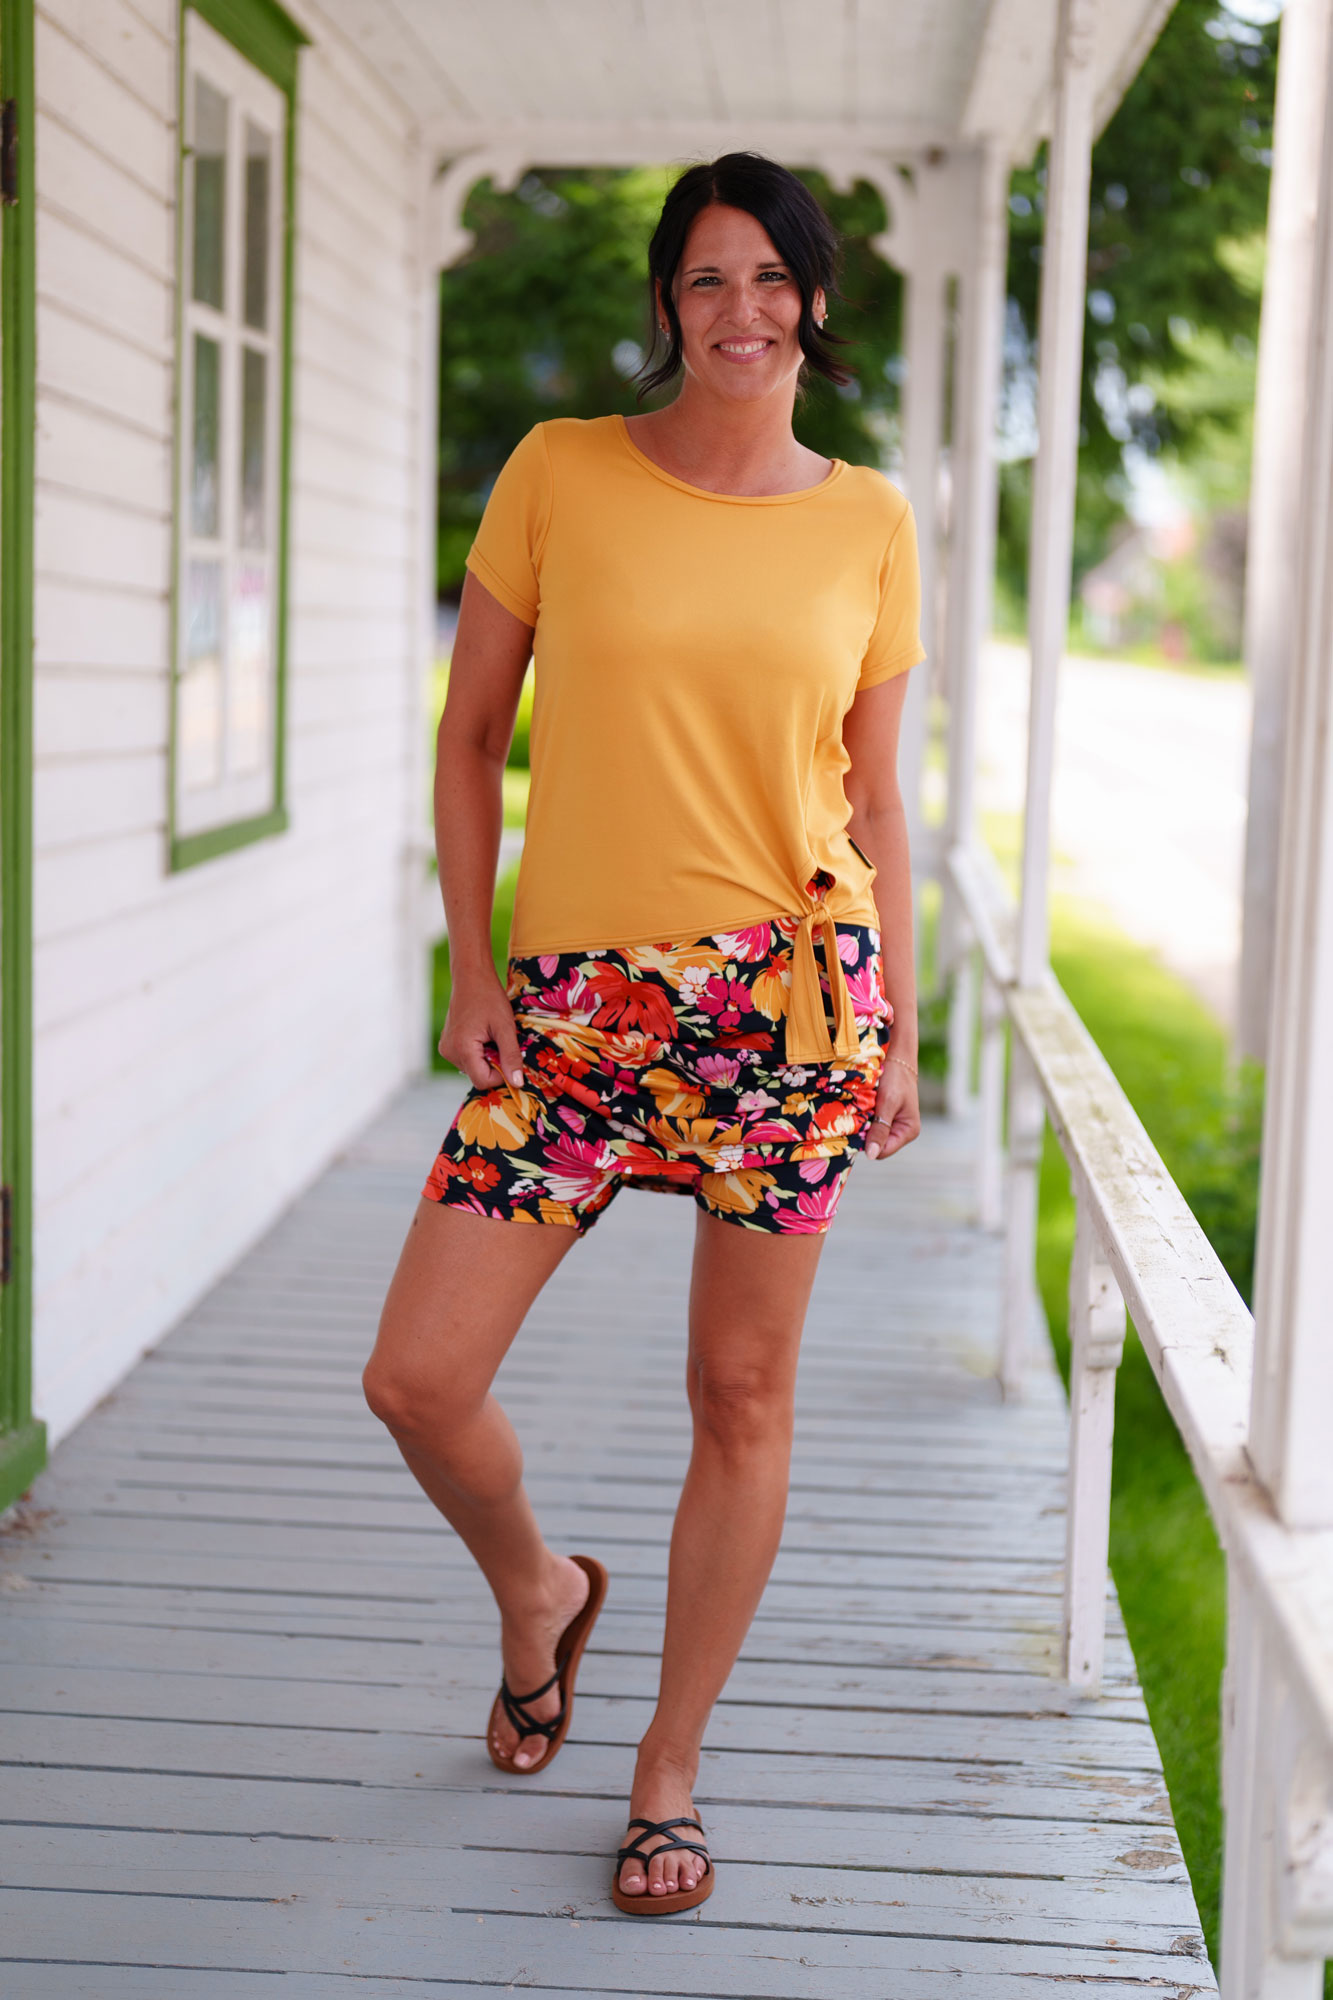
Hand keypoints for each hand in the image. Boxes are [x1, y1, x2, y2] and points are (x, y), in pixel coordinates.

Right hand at [439, 971, 524, 1091]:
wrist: (471, 977)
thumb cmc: (489, 998)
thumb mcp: (505, 1027)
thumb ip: (511, 1056)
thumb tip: (517, 1083)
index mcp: (462, 1049)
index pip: (483, 1081)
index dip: (501, 1075)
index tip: (510, 1057)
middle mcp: (450, 1052)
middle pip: (478, 1075)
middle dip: (494, 1063)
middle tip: (500, 1040)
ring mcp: (446, 1049)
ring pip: (473, 1068)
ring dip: (487, 1058)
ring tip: (490, 1035)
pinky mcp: (447, 1045)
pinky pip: (467, 1059)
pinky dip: (479, 1052)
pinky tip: (482, 1034)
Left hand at [864, 1057, 919, 1159]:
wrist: (897, 1059)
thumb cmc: (896, 1078)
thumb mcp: (888, 1102)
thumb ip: (880, 1129)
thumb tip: (872, 1155)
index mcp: (908, 1131)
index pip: (882, 1151)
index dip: (867, 1144)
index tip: (855, 1129)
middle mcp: (902, 1131)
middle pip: (876, 1145)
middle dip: (865, 1134)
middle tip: (857, 1116)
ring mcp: (893, 1125)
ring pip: (871, 1135)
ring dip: (863, 1125)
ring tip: (860, 1111)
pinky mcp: (885, 1118)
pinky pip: (870, 1125)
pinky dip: (863, 1118)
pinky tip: (861, 1108)